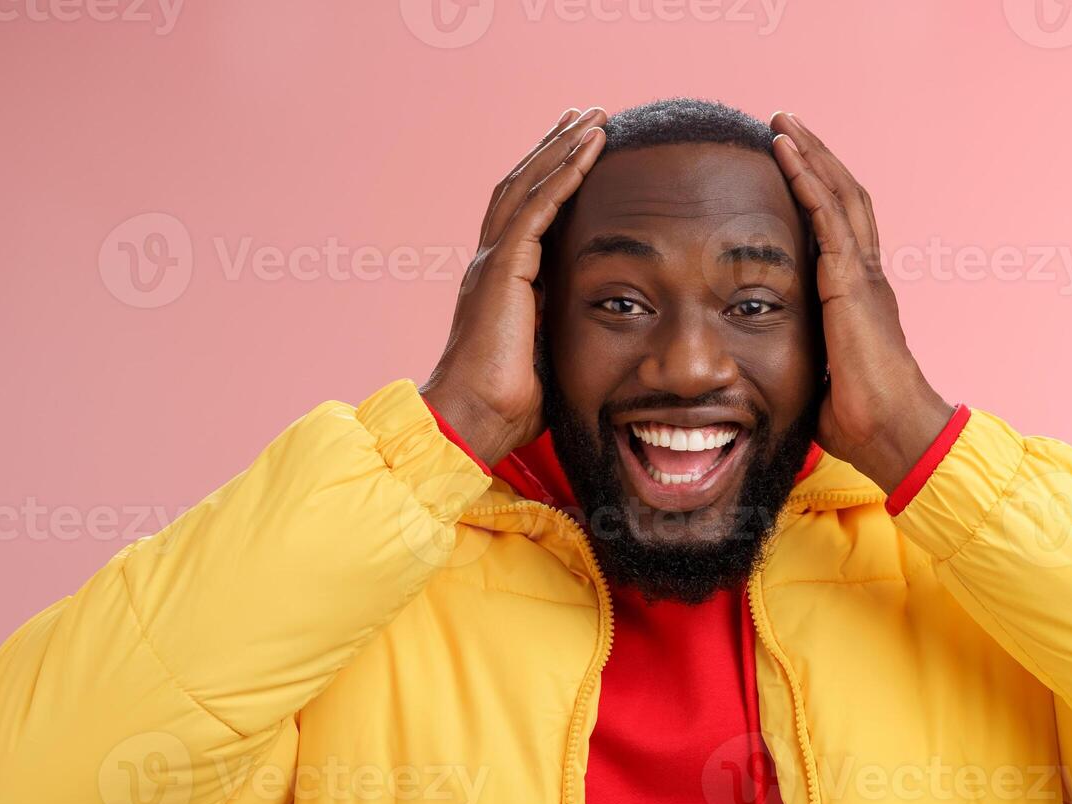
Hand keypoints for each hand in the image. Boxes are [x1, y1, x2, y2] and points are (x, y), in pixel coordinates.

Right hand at [422, 107, 608, 462]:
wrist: (473, 420)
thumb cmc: (509, 405)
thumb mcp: (546, 355)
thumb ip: (561, 330)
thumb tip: (598, 329)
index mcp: (500, 281)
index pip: (526, 213)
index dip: (551, 177)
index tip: (580, 150)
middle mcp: (491, 262)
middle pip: (523, 186)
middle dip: (555, 147)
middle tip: (587, 115)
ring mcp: (492, 262)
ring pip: (528, 186)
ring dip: (562, 148)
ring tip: (593, 117)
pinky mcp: (501, 270)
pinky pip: (535, 208)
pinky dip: (562, 175)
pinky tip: (586, 150)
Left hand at [770, 113, 954, 486]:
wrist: (891, 433)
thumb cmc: (859, 419)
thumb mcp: (820, 377)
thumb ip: (804, 358)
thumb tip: (767, 372)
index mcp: (860, 296)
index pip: (840, 228)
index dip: (819, 191)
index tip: (793, 164)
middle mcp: (867, 275)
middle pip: (844, 197)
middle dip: (816, 157)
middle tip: (786, 123)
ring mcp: (863, 274)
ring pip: (839, 194)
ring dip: (810, 154)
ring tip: (783, 121)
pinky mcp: (852, 281)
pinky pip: (828, 215)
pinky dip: (808, 177)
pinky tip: (786, 150)